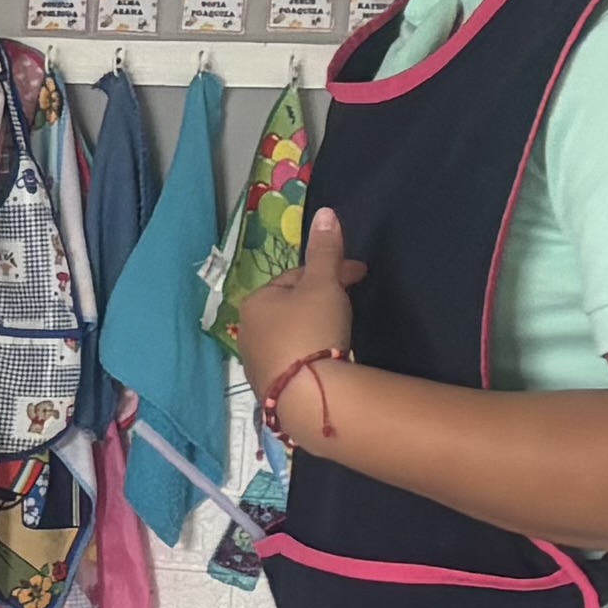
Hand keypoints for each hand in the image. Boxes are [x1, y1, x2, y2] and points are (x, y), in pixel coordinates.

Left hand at [232, 207, 363, 437]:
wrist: (309, 395)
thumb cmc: (313, 330)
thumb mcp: (323, 283)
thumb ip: (325, 250)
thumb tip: (325, 212)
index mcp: (255, 301)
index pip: (296, 276)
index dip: (330, 271)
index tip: (360, 274)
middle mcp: (247, 330)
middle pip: (290, 305)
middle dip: (320, 298)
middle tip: (350, 302)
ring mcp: (255, 362)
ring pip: (290, 333)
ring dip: (313, 327)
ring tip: (340, 332)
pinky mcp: (269, 388)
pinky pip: (292, 361)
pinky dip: (309, 354)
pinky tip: (326, 359)